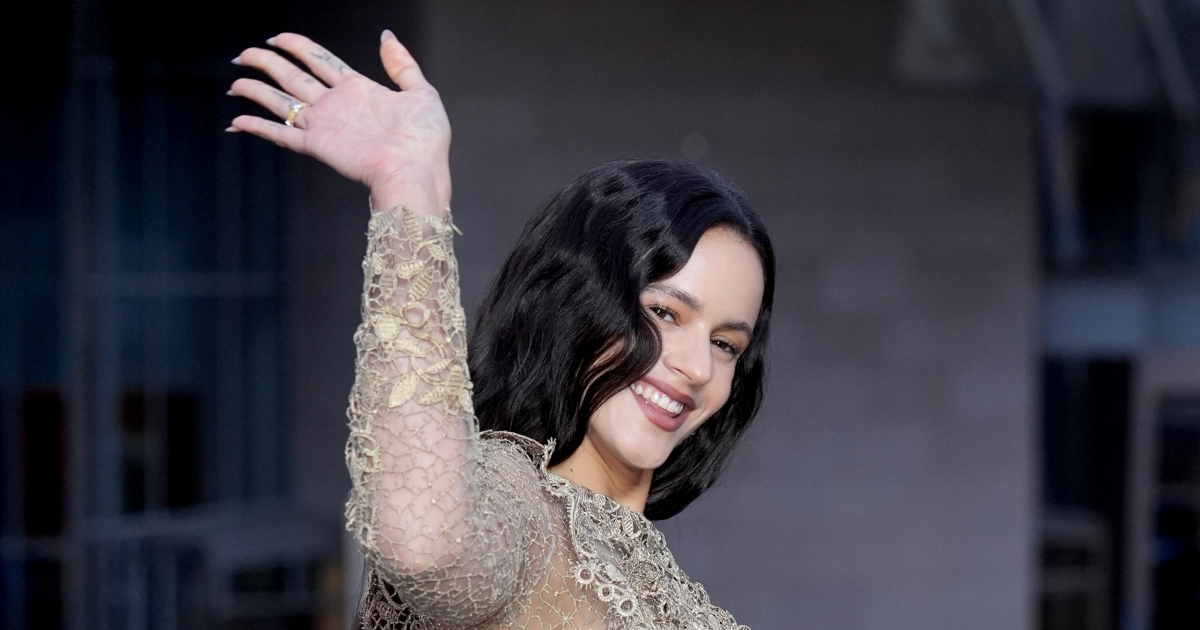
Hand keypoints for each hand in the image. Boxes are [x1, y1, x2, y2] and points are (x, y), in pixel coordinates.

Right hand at [228, 31, 450, 211]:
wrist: (418, 170)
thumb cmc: (425, 139)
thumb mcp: (421, 91)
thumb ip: (401, 63)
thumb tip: (387, 36)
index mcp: (358, 90)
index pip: (320, 60)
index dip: (297, 47)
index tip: (276, 37)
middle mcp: (336, 106)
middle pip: (292, 77)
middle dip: (266, 63)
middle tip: (243, 54)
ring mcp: (324, 125)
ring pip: (281, 102)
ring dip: (256, 90)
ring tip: (236, 80)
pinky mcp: (317, 146)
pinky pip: (281, 134)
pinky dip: (258, 127)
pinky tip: (237, 121)